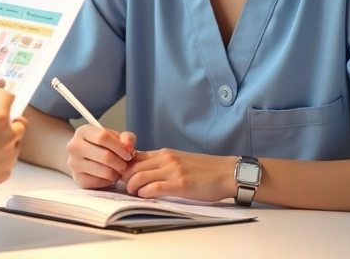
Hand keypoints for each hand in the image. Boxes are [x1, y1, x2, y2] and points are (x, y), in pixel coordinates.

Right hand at [65, 125, 135, 188]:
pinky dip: (109, 181)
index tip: (128, 153)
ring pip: (105, 172)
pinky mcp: (78, 179)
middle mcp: (74, 147)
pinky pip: (101, 183)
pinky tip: (108, 175)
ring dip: (117, 173)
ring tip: (117, 170)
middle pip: (105, 156)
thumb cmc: (101, 145)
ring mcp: (74, 164)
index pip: (103, 137)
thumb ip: (126, 137)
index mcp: (83, 131)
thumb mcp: (114, 136)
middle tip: (125, 164)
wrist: (82, 158)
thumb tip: (128, 147)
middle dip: (121, 162)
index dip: (120, 147)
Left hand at [120, 148, 238, 201]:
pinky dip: (144, 194)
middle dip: (124, 180)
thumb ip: (161, 165)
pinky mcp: (180, 184)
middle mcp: (166, 159)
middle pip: (132, 167)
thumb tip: (143, 173)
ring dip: (132, 188)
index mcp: (164, 153)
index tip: (122, 178)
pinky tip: (145, 197)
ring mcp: (172, 171)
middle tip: (125, 188)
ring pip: (139, 177)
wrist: (227, 173)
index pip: (134, 157)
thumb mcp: (179, 161)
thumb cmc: (205, 170)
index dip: (124, 168)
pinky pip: (153, 188)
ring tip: (134, 194)